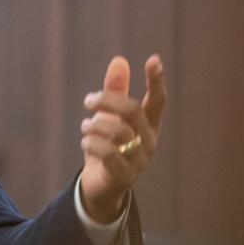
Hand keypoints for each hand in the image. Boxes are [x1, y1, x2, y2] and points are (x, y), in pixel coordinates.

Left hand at [78, 54, 165, 222]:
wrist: (101, 185)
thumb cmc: (108, 145)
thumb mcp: (109, 117)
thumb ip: (115, 91)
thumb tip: (119, 60)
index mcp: (149, 125)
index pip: (158, 100)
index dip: (156, 81)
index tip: (153, 60)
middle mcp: (149, 141)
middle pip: (132, 111)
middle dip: (106, 101)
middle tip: (88, 100)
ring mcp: (139, 160)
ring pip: (118, 132)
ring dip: (95, 126)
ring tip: (85, 127)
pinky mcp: (124, 175)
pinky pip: (107, 154)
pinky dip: (92, 144)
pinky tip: (85, 142)